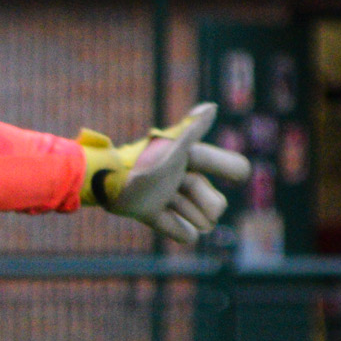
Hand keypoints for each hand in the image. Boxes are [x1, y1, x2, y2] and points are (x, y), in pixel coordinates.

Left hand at [79, 102, 252, 242]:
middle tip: (178, 194)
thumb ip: (191, 130)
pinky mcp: (151, 212)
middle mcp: (182, 177)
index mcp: (190, 158)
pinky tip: (185, 232)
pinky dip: (183, 232)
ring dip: (190, 216)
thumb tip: (211, 107)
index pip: (228, 165)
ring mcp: (167, 196)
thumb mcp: (170, 148)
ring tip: (168, 204)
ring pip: (199, 219)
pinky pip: (179, 230)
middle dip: (202, 203)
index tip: (235, 174)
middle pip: (213, 202)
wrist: (106, 182)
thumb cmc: (141, 161)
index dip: (231, 169)